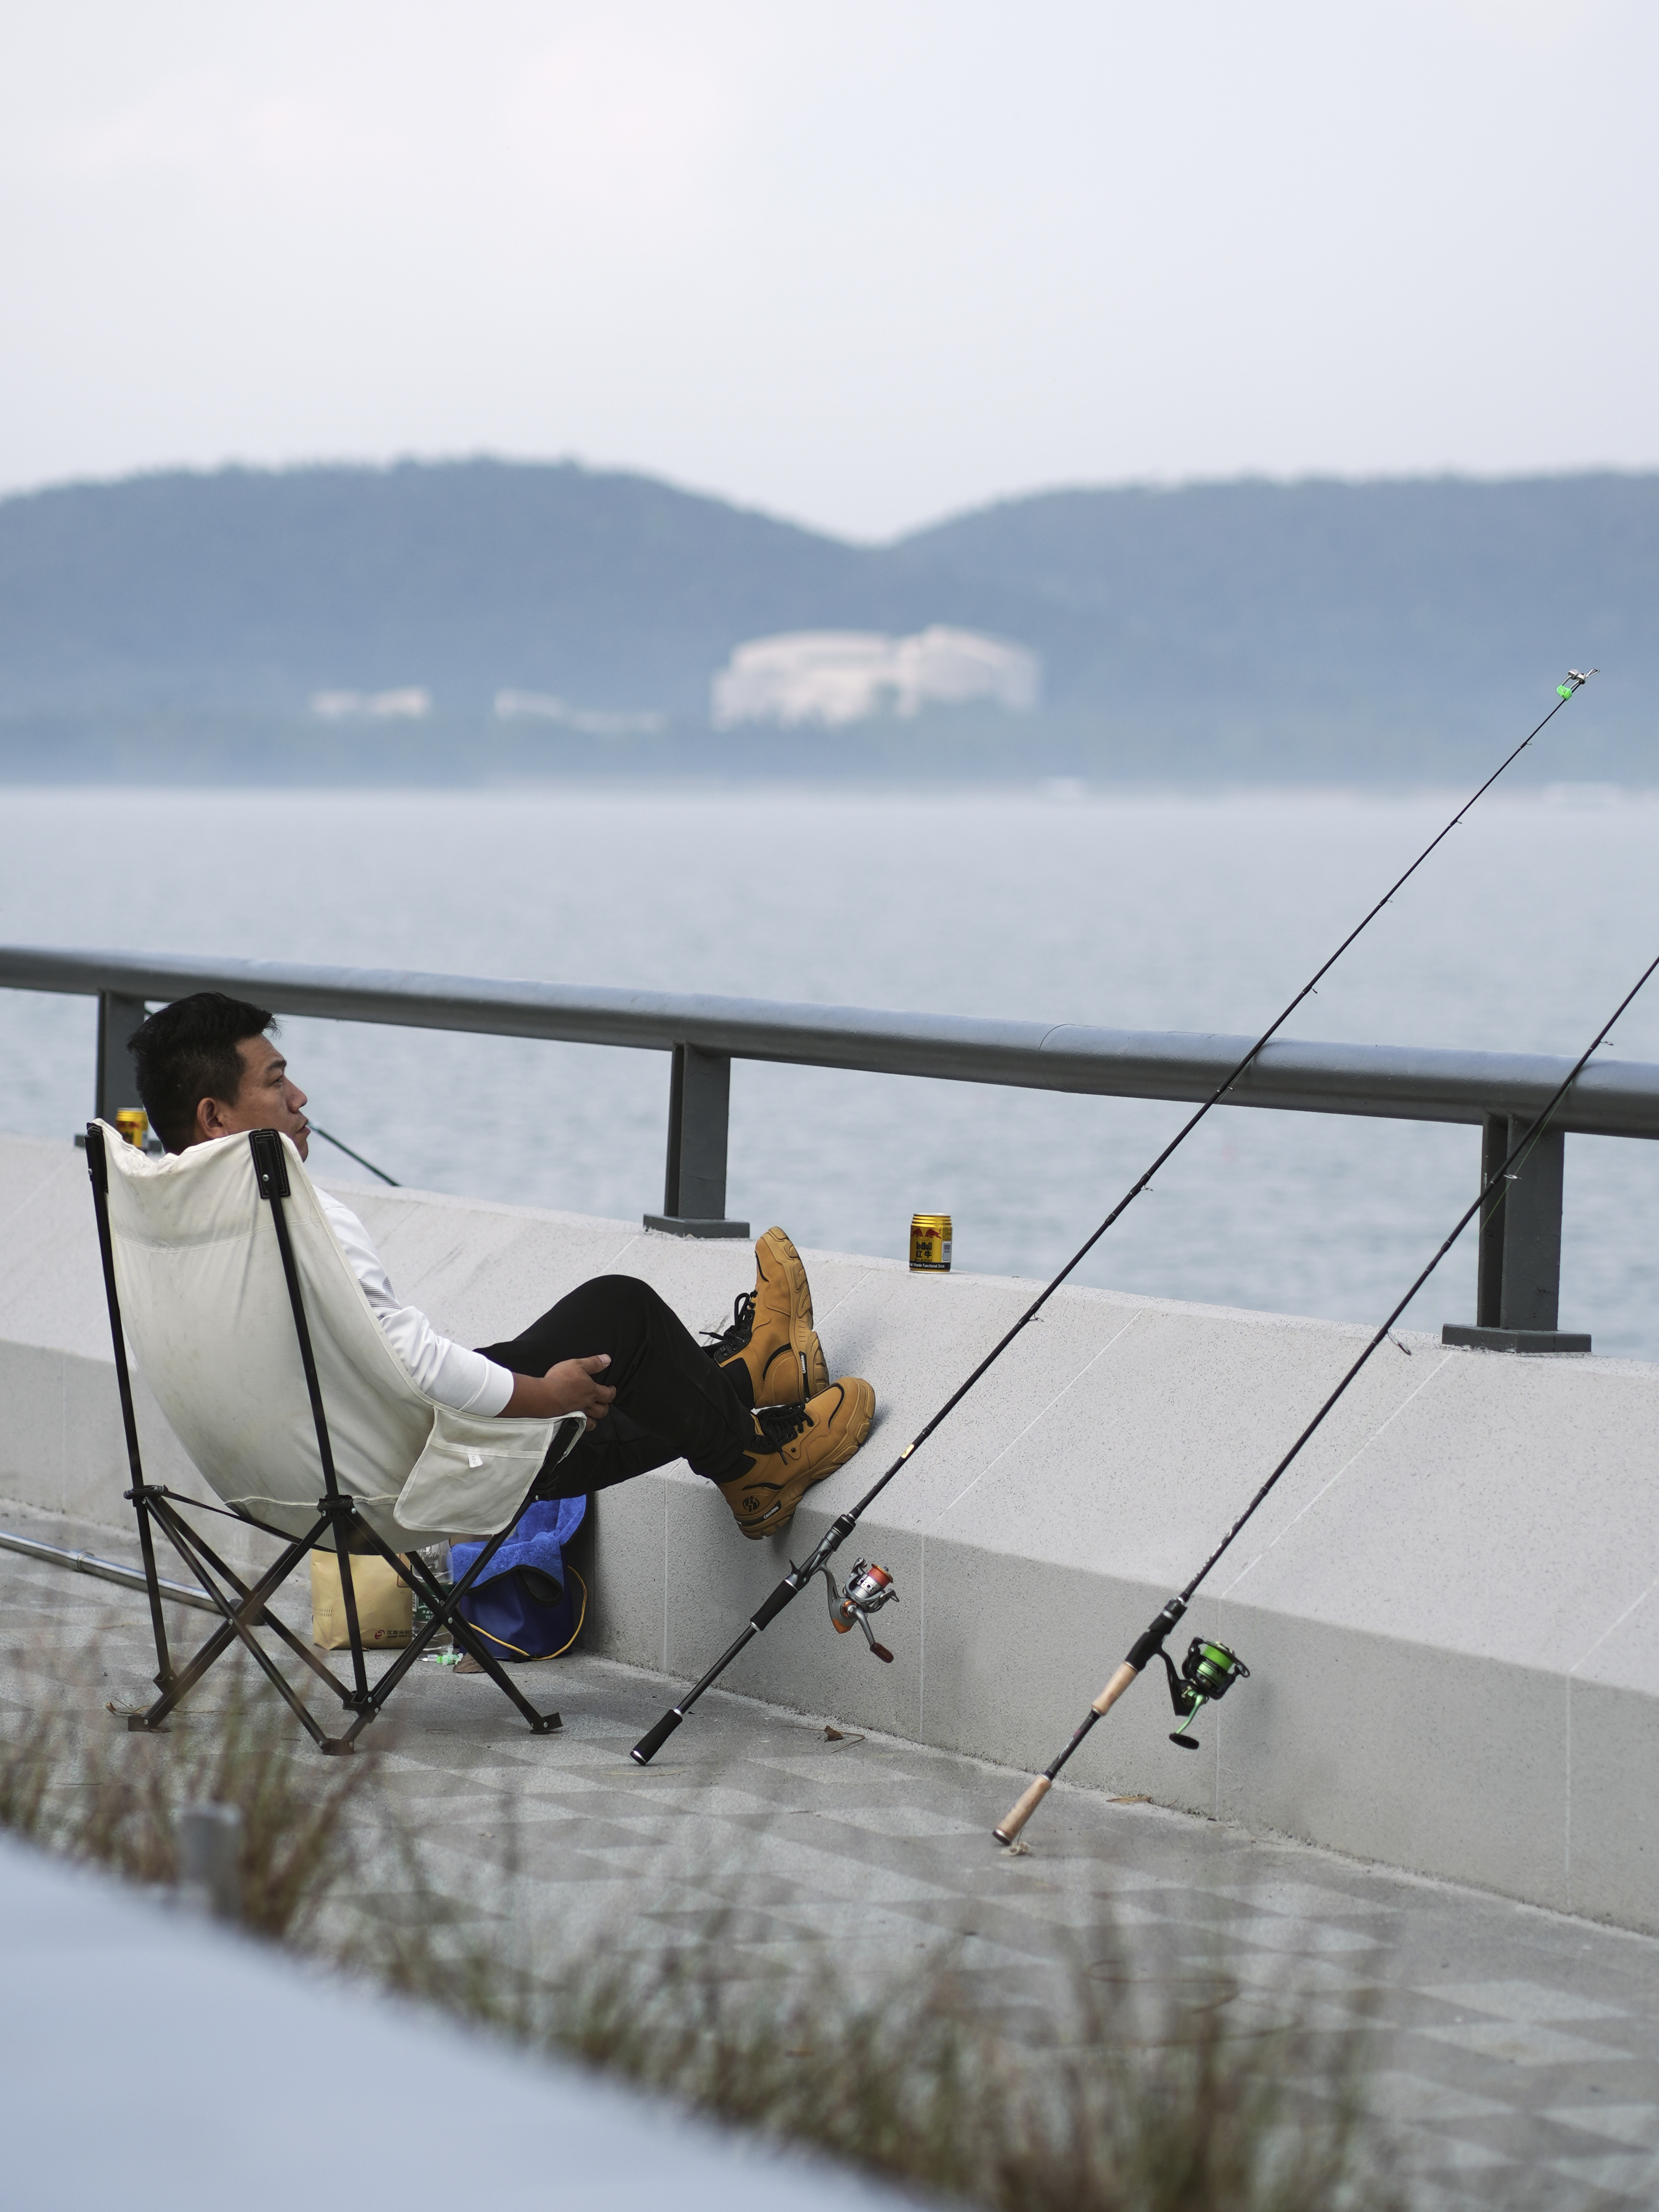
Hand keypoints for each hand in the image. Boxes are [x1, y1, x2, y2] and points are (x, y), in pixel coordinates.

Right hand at [500, 1353, 614, 1427]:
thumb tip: (607, 1360)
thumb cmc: (560, 1379)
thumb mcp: (578, 1364)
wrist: (544, 1396)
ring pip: (592, 1423)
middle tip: (603, 1402)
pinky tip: (578, 1425)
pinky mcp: (568, 1422)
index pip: (608, 1394)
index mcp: (592, 1392)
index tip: (612, 1389)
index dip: (612, 1392)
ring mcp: (578, 1415)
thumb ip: (593, 1363)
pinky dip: (581, 1429)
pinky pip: (578, 1429)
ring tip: (593, 1415)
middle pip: (602, 1411)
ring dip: (595, 1419)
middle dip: (605, 1407)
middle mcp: (587, 1405)